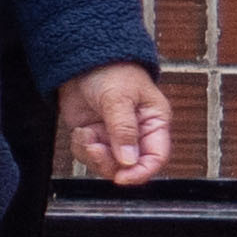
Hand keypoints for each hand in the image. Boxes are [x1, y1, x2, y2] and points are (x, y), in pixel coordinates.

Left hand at [55, 63, 172, 186]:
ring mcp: (113, 136)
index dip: (141, 172)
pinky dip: (82, 148)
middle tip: (95, 148)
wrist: (81, 58)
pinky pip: (89, 155)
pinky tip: (80, 131)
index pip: (156, 157)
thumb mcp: (118, 97)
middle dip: (110, 163)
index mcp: (154, 122)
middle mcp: (136, 133)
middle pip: (129, 166)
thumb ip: (123, 129)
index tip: (122, 178)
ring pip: (107, 164)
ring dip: (93, 155)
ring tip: (86, 134)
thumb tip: (128, 160)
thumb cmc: (110, 70)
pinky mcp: (94, 135)